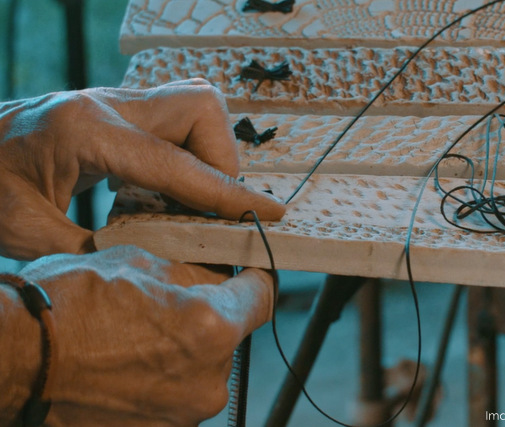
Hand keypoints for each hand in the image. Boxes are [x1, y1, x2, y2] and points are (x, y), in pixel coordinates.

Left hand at [0, 80, 284, 259]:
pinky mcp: (116, 111)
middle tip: (211, 207)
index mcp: (85, 132)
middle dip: (222, 160)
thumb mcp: (25, 233)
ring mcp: (113, 103)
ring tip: (190, 201)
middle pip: (200, 108)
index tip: (269, 213)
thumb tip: (157, 266)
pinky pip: (176, 120)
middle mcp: (106, 106)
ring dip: (208, 154)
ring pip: (195, 107)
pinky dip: (188, 155)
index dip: (228, 193)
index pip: (177, 163)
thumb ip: (94, 252)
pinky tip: (166, 191)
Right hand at [2, 245, 274, 426]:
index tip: (250, 274)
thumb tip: (216, 275)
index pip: (263, 297)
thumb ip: (192, 272)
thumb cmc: (68, 307)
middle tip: (173, 303)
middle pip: (231, 334)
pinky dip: (165, 376)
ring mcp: (185, 413)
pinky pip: (178, 393)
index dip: (256, 279)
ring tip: (140, 336)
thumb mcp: (139, 263)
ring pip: (203, 365)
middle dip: (210, 316)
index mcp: (211, 328)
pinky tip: (130, 361)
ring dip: (184, 348)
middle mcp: (209, 379)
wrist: (15, 361)